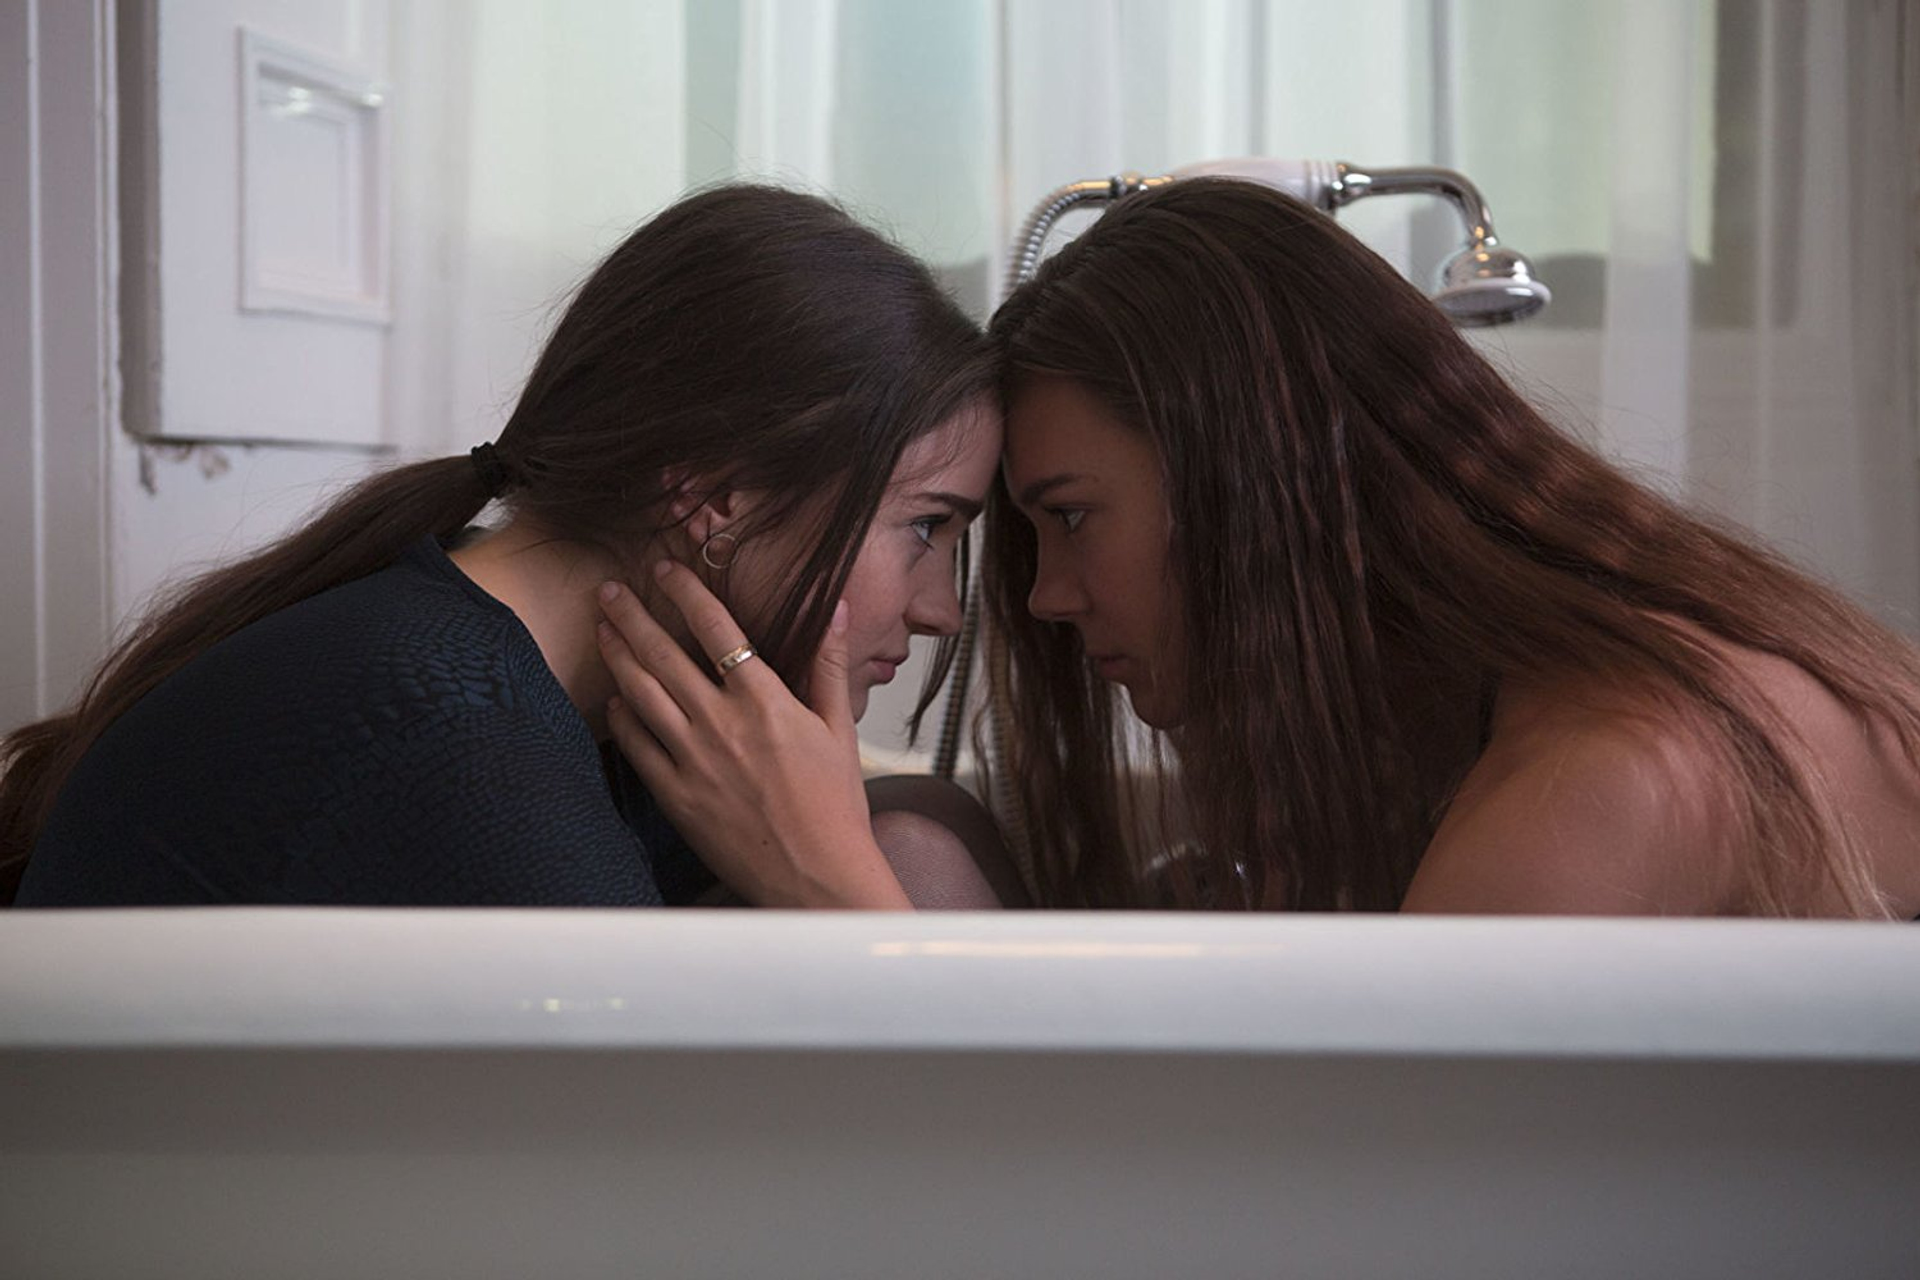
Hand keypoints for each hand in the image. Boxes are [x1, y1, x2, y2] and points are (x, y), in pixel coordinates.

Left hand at [595, 563, 909, 908]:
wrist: (815, 875)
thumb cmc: (834, 805)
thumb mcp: (839, 728)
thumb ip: (829, 664)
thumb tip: (838, 609)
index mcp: (764, 700)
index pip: (716, 628)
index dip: (685, 591)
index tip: (664, 569)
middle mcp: (721, 723)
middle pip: (663, 654)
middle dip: (632, 615)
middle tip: (609, 590)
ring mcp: (693, 759)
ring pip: (641, 693)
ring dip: (617, 656)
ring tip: (601, 629)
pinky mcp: (676, 795)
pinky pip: (637, 745)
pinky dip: (621, 716)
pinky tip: (613, 698)